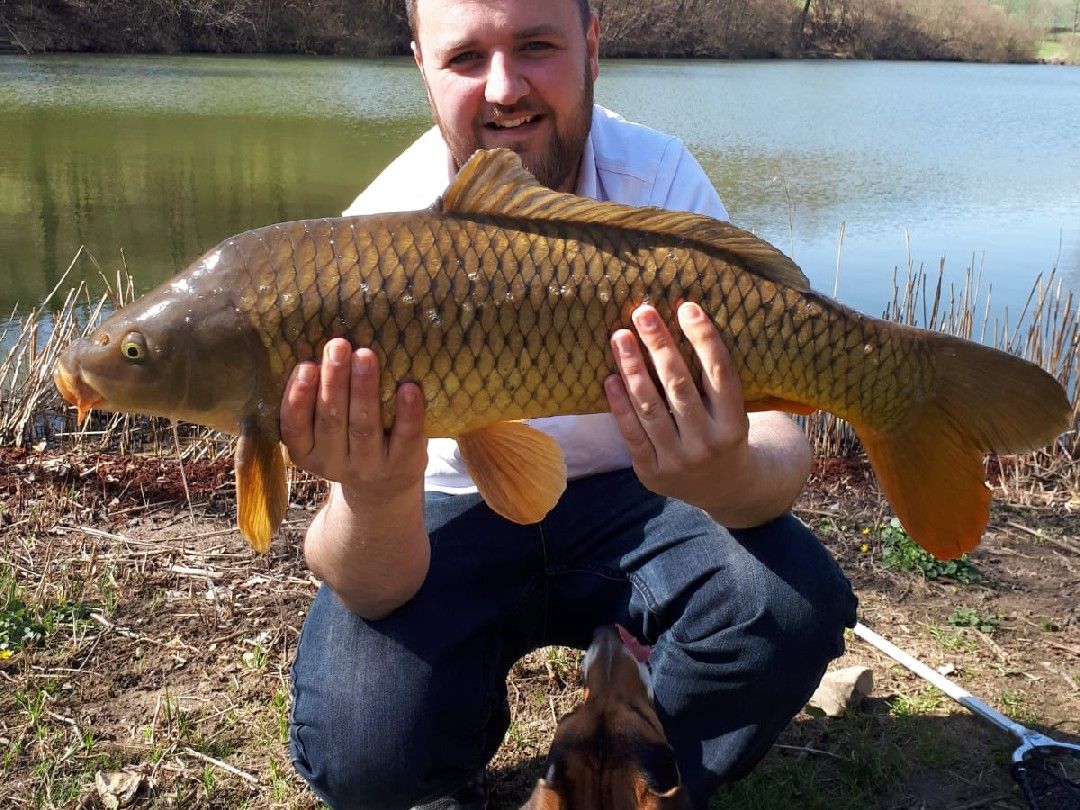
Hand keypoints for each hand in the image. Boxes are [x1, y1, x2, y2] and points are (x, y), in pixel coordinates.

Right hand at [279, 339, 426, 504]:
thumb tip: (324, 345)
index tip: (306, 365)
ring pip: (364, 426)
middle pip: (331, 421)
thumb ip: (318, 400)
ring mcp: (369, 467)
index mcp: (307, 452)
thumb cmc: (349, 441)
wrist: (384, 488)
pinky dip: (408, 413)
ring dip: (364, 389)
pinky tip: (409, 388)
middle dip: (334, 381)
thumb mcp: (324, 431)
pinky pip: (406, 438)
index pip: (294, 427)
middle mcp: (334, 463)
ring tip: (366, 355)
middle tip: (338, 345)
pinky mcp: (403, 465)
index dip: (298, 397)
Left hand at [604, 302, 751, 515]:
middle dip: (659, 345)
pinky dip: (619, 405)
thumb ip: (713, 379)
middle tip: (643, 312)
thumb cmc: (726, 435)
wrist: (727, 490)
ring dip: (633, 368)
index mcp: (734, 424)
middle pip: (679, 386)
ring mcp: (678, 461)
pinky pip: (632, 434)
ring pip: (650, 407)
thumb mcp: (733, 412)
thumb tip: (685, 318)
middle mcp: (707, 443)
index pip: (719, 373)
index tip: (687, 307)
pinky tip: (610, 378)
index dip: (704, 339)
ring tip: (620, 337)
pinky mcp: (652, 472)